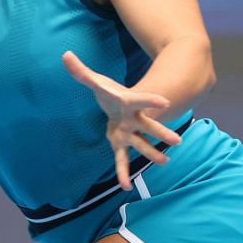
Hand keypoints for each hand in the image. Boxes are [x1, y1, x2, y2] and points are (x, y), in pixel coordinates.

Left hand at [63, 50, 182, 190]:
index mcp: (128, 103)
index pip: (141, 100)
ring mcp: (130, 133)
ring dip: (152, 153)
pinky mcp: (122, 144)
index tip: (165, 102)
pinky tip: (124, 187)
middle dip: (162, 133)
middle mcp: (133, 119)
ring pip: (142, 144)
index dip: (151, 101)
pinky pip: (123, 160)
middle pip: (149, 126)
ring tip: (165, 162)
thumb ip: (81, 71)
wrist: (118, 107)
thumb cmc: (110, 94)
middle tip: (177, 141)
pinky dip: (123, 173)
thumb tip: (65, 55)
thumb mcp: (96, 82)